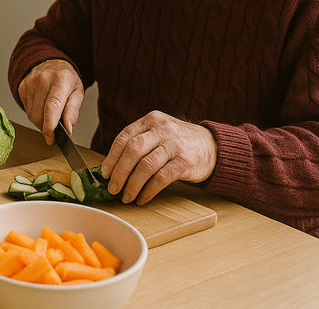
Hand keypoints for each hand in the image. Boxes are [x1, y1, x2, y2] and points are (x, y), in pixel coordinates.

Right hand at [16, 59, 83, 144]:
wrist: (52, 62)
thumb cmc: (67, 79)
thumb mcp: (78, 92)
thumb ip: (73, 111)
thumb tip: (67, 129)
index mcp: (60, 80)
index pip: (52, 107)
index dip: (50, 126)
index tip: (51, 138)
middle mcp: (43, 79)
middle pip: (39, 114)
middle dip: (46, 127)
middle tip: (54, 128)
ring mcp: (30, 82)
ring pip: (31, 114)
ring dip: (40, 121)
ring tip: (49, 114)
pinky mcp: (22, 86)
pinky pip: (26, 109)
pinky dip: (34, 113)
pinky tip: (41, 105)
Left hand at [100, 110, 217, 204]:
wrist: (214, 146)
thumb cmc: (179, 142)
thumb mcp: (159, 132)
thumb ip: (139, 142)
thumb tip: (112, 167)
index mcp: (151, 120)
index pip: (124, 137)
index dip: (111, 157)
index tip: (104, 173)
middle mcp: (162, 129)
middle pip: (133, 151)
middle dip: (119, 172)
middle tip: (113, 188)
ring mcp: (175, 145)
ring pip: (146, 166)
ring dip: (132, 185)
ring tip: (126, 196)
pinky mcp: (185, 162)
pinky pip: (161, 178)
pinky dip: (148, 191)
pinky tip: (142, 198)